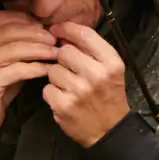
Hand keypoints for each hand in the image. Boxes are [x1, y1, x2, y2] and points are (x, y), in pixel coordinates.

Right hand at [0, 11, 56, 136]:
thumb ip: (15, 43)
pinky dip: (36, 68)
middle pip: (10, 31)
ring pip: (15, 49)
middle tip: (54, 39)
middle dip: (36, 34)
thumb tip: (42, 29)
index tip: (43, 25)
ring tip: (55, 53)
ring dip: (39, 49)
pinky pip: (18, 70)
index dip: (24, 19)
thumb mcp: (1, 59)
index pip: (1, 18)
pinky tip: (47, 69)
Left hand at [42, 22, 129, 146]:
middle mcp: (96, 75)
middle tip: (71, 70)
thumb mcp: (111, 69)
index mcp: (111, 63)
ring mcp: (79, 91)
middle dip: (63, 59)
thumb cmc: (108, 97)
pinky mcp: (64, 106)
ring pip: (53, 70)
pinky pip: (47, 88)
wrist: (109, 131)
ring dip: (57, 77)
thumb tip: (62, 33)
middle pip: (64, 52)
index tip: (57, 31)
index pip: (85, 35)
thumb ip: (91, 50)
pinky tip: (65, 99)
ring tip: (70, 87)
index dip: (67, 29)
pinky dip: (53, 94)